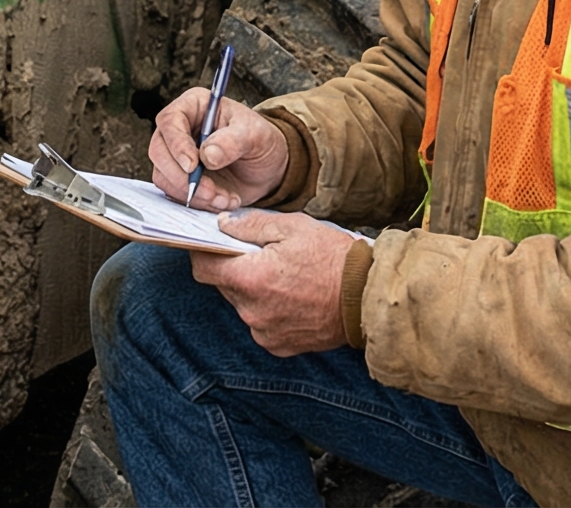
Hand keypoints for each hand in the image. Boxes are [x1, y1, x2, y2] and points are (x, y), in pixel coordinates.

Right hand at [148, 86, 288, 211]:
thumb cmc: (260, 141)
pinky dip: (198, 202)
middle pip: (158, 151)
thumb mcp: (256, 135)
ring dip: (193, 194)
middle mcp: (180, 129)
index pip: (170, 120)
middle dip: (182, 177)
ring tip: (224, 197)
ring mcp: (176, 156)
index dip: (177, 144)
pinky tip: (222, 200)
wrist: (267, 168)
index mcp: (194, 106)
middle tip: (210, 191)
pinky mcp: (180, 179)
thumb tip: (207, 155)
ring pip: (164, 177)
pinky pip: (175, 194)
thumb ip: (233, 141)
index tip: (192, 166)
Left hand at [192, 211, 355, 355]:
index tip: (210, 243)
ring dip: (254, 291)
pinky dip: (269, 310)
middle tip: (262, 255)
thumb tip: (224, 224)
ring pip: (244, 305)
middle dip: (236, 269)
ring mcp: (264, 332)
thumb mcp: (293, 227)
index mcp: (250, 278)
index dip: (203, 252)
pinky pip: (261, 324)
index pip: (203, 268)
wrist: (367, 298)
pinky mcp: (279, 346)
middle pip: (225, 286)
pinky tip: (293, 298)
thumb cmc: (333, 258)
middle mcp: (251, 311)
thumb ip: (252, 225)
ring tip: (285, 277)